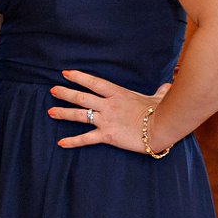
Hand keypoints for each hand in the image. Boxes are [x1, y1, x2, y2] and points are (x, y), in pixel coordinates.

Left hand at [49, 70, 171, 152]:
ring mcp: (106, 120)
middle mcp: (108, 105)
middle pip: (82, 97)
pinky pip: (86, 138)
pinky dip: (73, 141)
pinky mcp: (107, 135)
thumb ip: (159, 91)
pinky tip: (60, 143)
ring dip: (63, 113)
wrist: (162, 127)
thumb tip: (167, 86)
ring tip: (50, 112)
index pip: (94, 82)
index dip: (79, 77)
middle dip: (66, 93)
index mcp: (118, 94)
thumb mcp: (159, 98)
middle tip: (52, 90)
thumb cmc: (163, 111)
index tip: (65, 73)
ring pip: (79, 115)